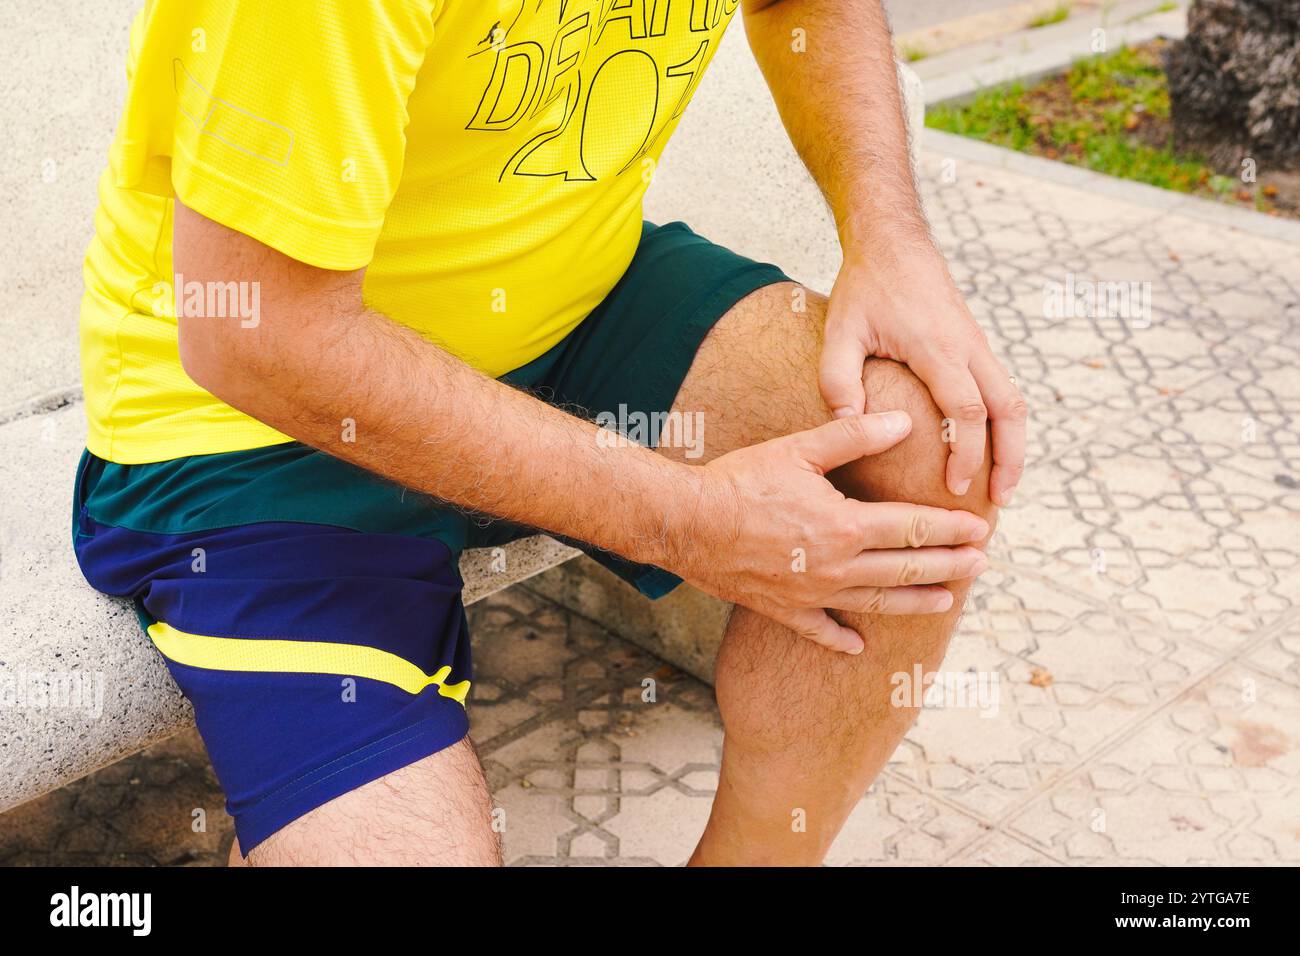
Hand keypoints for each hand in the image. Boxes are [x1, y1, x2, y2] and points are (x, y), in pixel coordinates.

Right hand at [675, 412, 989, 653]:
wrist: (685, 522)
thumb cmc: (740, 480)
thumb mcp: (799, 449)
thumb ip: (854, 436)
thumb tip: (903, 420)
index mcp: (844, 526)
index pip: (912, 529)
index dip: (950, 529)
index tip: (980, 529)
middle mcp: (835, 566)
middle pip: (905, 570)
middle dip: (948, 566)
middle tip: (980, 564)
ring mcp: (809, 593)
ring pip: (876, 604)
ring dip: (915, 602)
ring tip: (946, 600)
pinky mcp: (782, 608)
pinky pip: (819, 630)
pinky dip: (840, 638)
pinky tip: (858, 646)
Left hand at [818, 252, 1026, 505]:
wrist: (892, 241)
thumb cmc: (865, 286)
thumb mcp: (839, 331)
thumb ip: (838, 380)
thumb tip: (850, 426)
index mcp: (938, 348)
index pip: (966, 412)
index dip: (966, 454)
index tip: (957, 488)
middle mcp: (968, 347)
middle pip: (1009, 410)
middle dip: (1009, 459)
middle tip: (998, 501)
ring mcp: (977, 344)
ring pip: (1014, 400)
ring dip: (1014, 444)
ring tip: (1003, 485)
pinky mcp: (975, 344)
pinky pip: (1002, 389)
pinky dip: (1004, 424)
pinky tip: (990, 450)